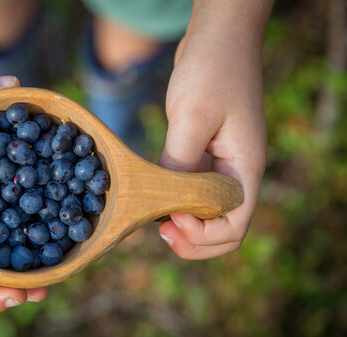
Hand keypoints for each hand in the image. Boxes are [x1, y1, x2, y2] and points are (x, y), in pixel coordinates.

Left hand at [158, 12, 267, 258]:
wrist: (217, 37)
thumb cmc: (211, 69)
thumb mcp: (192, 116)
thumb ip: (181, 162)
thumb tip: (165, 200)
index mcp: (245, 169)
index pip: (235, 226)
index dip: (202, 236)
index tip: (170, 220)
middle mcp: (236, 172)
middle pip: (224, 228)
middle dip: (193, 240)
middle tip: (159, 230)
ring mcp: (221, 164)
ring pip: (207, 212)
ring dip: (182, 222)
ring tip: (152, 216)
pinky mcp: (205, 153)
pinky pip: (193, 190)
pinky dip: (175, 200)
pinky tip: (153, 193)